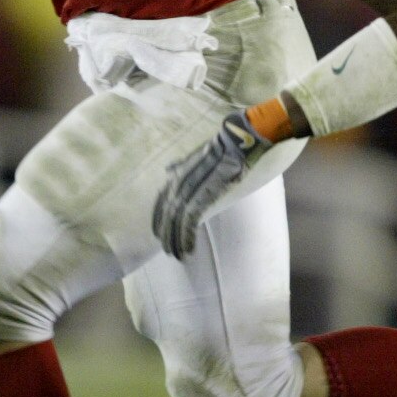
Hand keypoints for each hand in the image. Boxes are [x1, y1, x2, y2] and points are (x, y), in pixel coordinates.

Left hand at [153, 111, 274, 256]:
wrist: (238, 140)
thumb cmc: (223, 146)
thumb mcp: (196, 154)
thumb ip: (181, 164)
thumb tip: (168, 169)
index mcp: (177, 173)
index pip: (161, 200)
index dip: (158, 219)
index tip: (158, 234)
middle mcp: (179, 181)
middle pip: (166, 214)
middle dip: (166, 235)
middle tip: (168, 252)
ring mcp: (190, 188)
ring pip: (175, 221)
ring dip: (175, 241)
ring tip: (178, 256)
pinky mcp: (204, 195)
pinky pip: (190, 221)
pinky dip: (187, 237)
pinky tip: (188, 250)